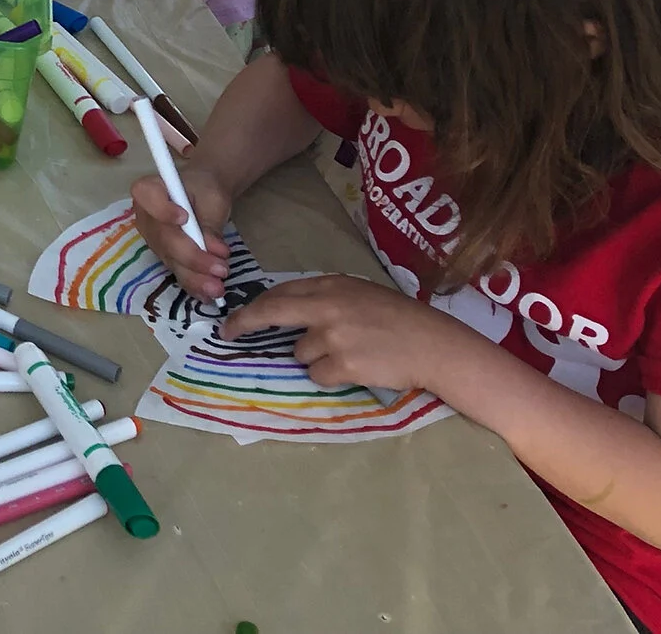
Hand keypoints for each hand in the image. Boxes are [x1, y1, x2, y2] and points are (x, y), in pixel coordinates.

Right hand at [129, 164, 232, 300]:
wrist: (204, 196)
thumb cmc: (205, 189)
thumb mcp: (212, 198)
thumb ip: (209, 223)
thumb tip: (214, 250)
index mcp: (150, 189)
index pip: (146, 196)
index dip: (161, 210)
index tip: (184, 217)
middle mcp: (146, 217)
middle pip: (163, 239)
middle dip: (192, 257)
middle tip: (220, 268)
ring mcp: (154, 240)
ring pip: (171, 261)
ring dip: (195, 277)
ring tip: (218, 287)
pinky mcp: (165, 257)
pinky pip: (178, 273)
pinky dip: (194, 285)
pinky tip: (208, 295)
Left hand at [227, 274, 462, 393]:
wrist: (432, 344)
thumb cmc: (398, 318)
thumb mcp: (359, 293)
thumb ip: (325, 297)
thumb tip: (288, 310)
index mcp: (331, 285)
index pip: (280, 292)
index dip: (254, 305)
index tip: (235, 316)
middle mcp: (327, 306)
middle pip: (272, 312)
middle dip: (245, 322)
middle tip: (228, 332)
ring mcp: (333, 336)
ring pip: (300, 352)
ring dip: (314, 357)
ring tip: (348, 353)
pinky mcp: (342, 364)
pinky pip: (318, 375)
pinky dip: (330, 376)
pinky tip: (355, 368)